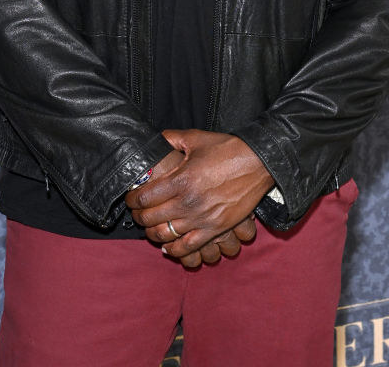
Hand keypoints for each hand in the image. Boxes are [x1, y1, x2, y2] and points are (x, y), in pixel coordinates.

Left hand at [125, 129, 272, 265]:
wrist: (258, 162)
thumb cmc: (226, 149)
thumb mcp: (196, 138)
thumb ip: (171, 138)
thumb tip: (156, 139)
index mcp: (180, 179)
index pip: (145, 196)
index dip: (132, 199)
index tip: (130, 198)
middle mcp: (188, 202)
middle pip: (151, 217)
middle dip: (138, 216)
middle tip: (136, 213)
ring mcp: (201, 218)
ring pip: (166, 235)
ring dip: (152, 234)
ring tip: (149, 228)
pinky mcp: (215, 229)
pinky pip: (189, 247)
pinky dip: (175, 251)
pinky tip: (168, 248)